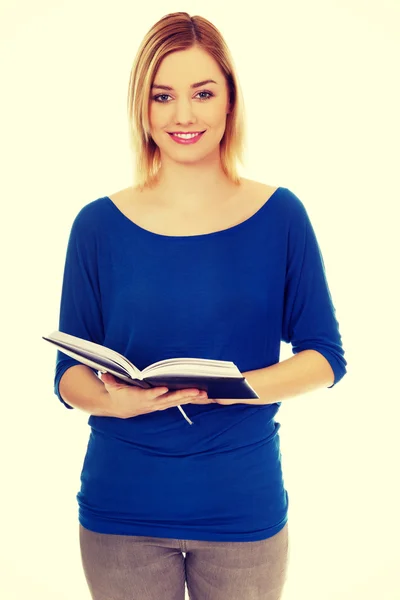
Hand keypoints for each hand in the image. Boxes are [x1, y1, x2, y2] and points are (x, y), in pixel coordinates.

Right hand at [100, 373, 214, 418]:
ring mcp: (158, 404)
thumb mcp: (110, 386)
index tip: (163, 389)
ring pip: (176, 401)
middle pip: (168, 399)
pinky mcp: (163, 404)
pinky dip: (188, 399)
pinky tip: (200, 395)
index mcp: (139, 398)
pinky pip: (177, 402)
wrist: (119, 408)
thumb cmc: (116, 393)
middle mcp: (151, 403)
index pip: (149, 395)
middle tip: (196, 391)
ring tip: (203, 393)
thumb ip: (109, 380)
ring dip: (190, 397)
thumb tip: (104, 373)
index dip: (156, 393)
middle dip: (183, 395)